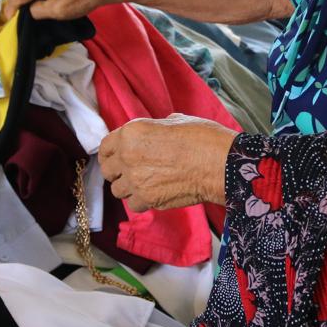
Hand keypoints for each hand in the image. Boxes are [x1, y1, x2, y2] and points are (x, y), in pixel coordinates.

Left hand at [100, 114, 235, 211]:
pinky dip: (142, 202)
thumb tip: (157, 131)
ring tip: (147, 184)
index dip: (112, 153)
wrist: (221, 163)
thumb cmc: (204, 138)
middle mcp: (127, 155)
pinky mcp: (147, 199)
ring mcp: (135, 180)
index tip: (119, 158)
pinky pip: (133, 205)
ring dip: (129, 188)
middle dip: (118, 172)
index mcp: (132, 132)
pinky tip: (156, 194)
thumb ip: (158, 128)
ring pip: (118, 190)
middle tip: (134, 172)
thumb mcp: (178, 121)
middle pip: (108, 171)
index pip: (105, 147)